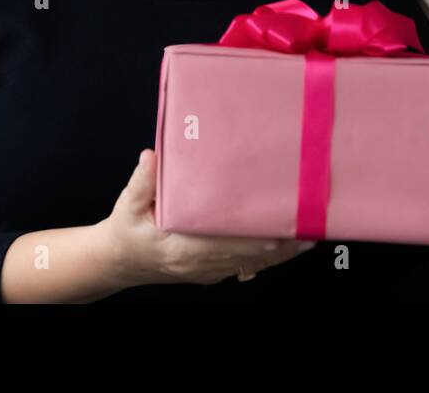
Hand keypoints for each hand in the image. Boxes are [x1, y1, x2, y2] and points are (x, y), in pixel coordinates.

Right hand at [97, 150, 316, 288]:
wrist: (118, 261)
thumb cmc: (126, 231)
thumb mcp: (128, 204)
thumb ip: (142, 181)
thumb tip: (151, 157)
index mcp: (181, 247)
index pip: (229, 244)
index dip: (258, 236)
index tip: (282, 224)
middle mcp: (199, 262)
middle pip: (250, 255)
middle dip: (282, 243)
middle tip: (310, 224)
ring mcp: (207, 270)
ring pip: (253, 264)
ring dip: (281, 253)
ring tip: (310, 236)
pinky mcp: (211, 271)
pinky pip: (246, 267)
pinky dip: (268, 257)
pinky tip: (288, 247)